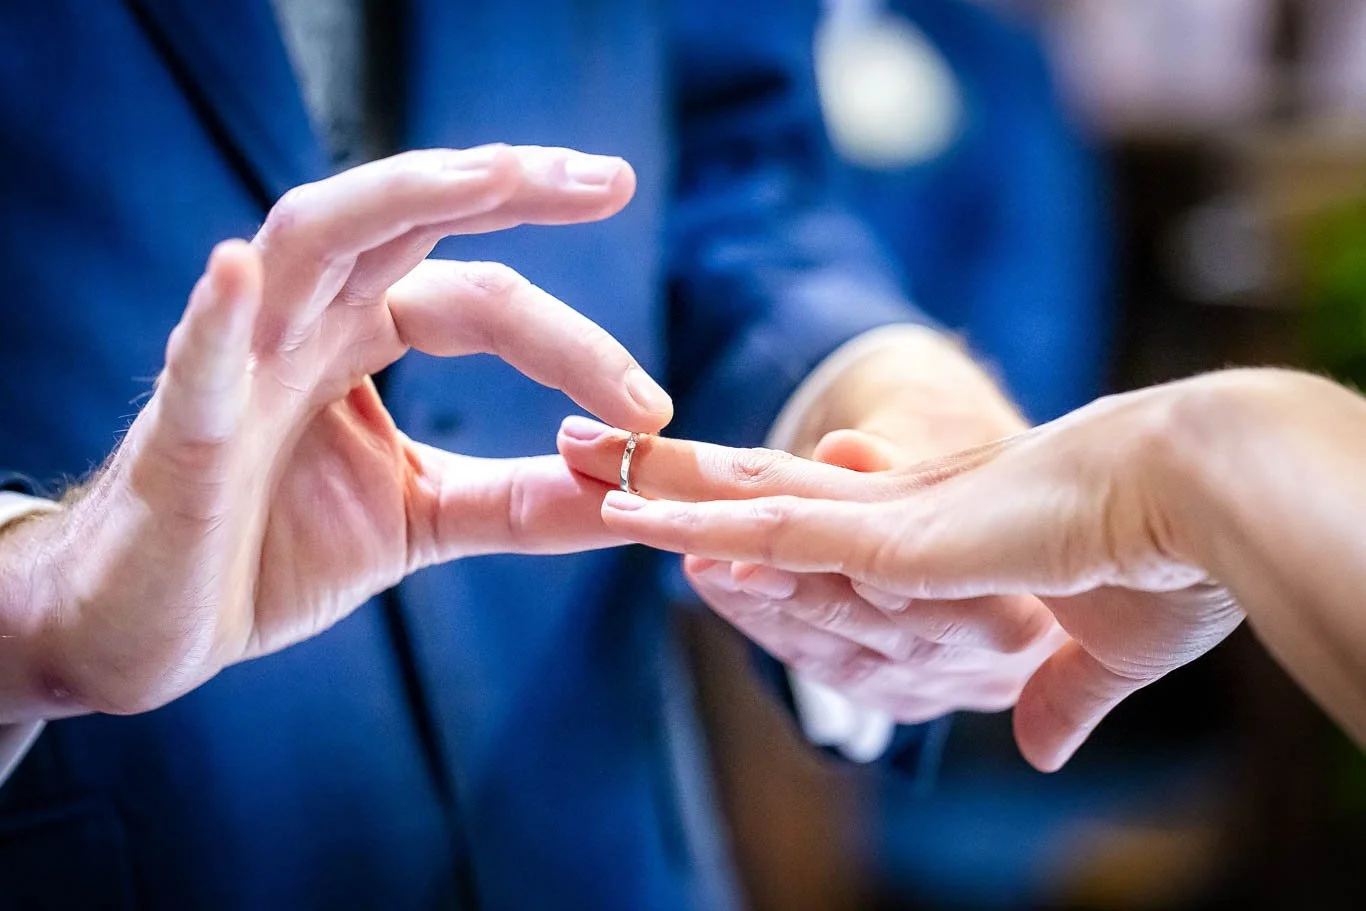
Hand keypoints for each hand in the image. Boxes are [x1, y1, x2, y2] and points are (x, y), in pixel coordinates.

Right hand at [1, 145, 672, 719]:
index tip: (652, 409)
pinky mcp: (183, 431)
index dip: (574, 344)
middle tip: (608, 177)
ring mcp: (241, 363)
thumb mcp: (423, 519)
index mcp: (362, 337)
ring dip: (399, 199)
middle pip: (409, 224)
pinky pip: (195, 361)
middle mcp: (307, 324)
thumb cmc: (274, 553)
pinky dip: (218, 317)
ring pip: (309, 240)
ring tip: (492, 177)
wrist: (160, 626)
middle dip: (506, 187)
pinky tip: (240, 272)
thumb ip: (519, 499)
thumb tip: (635, 489)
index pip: (484, 303)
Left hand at [571, 380, 1249, 771]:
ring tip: (578, 474)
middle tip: (576, 451)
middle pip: (748, 500)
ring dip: (662, 497)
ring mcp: (888, 531)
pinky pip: (787, 536)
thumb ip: (1053, 696)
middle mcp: (891, 526)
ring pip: (750, 511)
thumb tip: (1041, 750)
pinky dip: (719, 528)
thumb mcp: (1090, 654)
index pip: (796, 528)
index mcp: (923, 543)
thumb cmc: (1160, 566)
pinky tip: (651, 525)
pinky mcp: (900, 545)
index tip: (655, 511)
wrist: (1199, 497)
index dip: (720, 518)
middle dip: (660, 483)